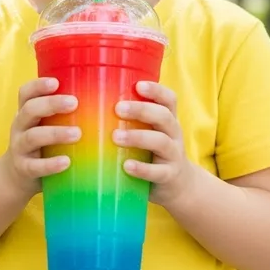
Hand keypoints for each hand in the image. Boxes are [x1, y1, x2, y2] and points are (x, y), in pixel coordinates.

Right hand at [1, 78, 80, 199]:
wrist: (19, 176)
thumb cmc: (43, 143)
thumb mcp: (47, 124)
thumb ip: (66, 113)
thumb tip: (108, 99)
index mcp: (27, 111)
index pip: (26, 93)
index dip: (38, 86)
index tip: (56, 82)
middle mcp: (20, 126)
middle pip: (30, 110)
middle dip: (51, 104)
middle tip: (74, 103)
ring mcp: (19, 147)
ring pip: (33, 136)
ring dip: (55, 133)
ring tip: (77, 134)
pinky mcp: (23, 168)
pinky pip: (35, 166)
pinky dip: (50, 164)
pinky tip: (66, 162)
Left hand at [112, 81, 196, 207]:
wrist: (178, 184)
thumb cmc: (153, 151)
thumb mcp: (149, 132)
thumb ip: (131, 120)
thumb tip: (92, 103)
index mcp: (168, 119)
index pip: (169, 99)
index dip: (156, 90)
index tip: (138, 85)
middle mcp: (174, 133)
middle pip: (163, 116)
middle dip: (141, 110)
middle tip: (118, 109)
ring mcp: (173, 155)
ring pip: (161, 142)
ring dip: (138, 137)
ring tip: (116, 137)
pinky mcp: (169, 175)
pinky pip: (158, 172)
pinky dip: (142, 169)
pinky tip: (126, 166)